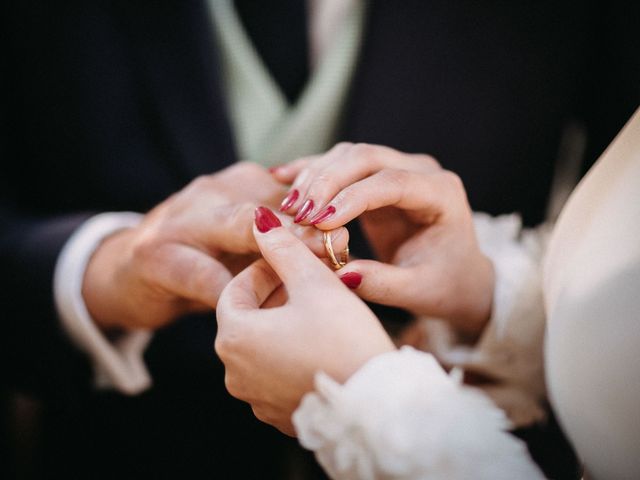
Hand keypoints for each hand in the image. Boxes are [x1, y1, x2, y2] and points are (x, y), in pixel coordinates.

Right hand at [82, 162, 347, 330]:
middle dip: (306, 226)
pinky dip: (228, 290)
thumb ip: (282, 243)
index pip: (290, 190)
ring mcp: (181, 218)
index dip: (322, 210)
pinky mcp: (155, 254)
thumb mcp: (242, 246)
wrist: (125, 275)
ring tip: (305, 278)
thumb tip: (342, 251)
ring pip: (235, 227)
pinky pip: (199, 272)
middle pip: (268, 203)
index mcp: (240, 185)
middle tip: (340, 247)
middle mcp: (212, 192)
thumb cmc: (202, 261)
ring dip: (273, 253)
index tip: (352, 233)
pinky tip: (252, 309)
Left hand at [215, 207, 394, 435]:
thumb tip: (261, 220)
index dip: (264, 268)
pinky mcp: (278, 413)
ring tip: (318, 307)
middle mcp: (235, 373)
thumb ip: (284, 248)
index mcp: (234, 338)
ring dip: (283, 322)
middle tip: (308, 279)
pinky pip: (276, 373)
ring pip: (262, 345)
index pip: (235, 290)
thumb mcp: (315, 284)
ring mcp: (256, 398)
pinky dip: (290, 352)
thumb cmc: (345, 339)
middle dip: (276, 293)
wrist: (376, 404)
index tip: (290, 260)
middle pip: (248, 318)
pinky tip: (321, 342)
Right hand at [273, 143, 493, 336]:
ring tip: (288, 209)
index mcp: (441, 193)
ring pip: (348, 155)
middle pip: (365, 157)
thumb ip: (382, 283)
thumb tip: (339, 274)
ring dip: (314, 177)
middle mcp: (420, 171)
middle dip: (326, 182)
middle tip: (296, 214)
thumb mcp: (418, 290)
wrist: (456, 275)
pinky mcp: (375, 177)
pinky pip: (339, 165)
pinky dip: (311, 171)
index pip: (392, 183)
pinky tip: (281, 176)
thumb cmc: (444, 283)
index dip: (352, 198)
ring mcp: (397, 168)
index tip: (319, 223)